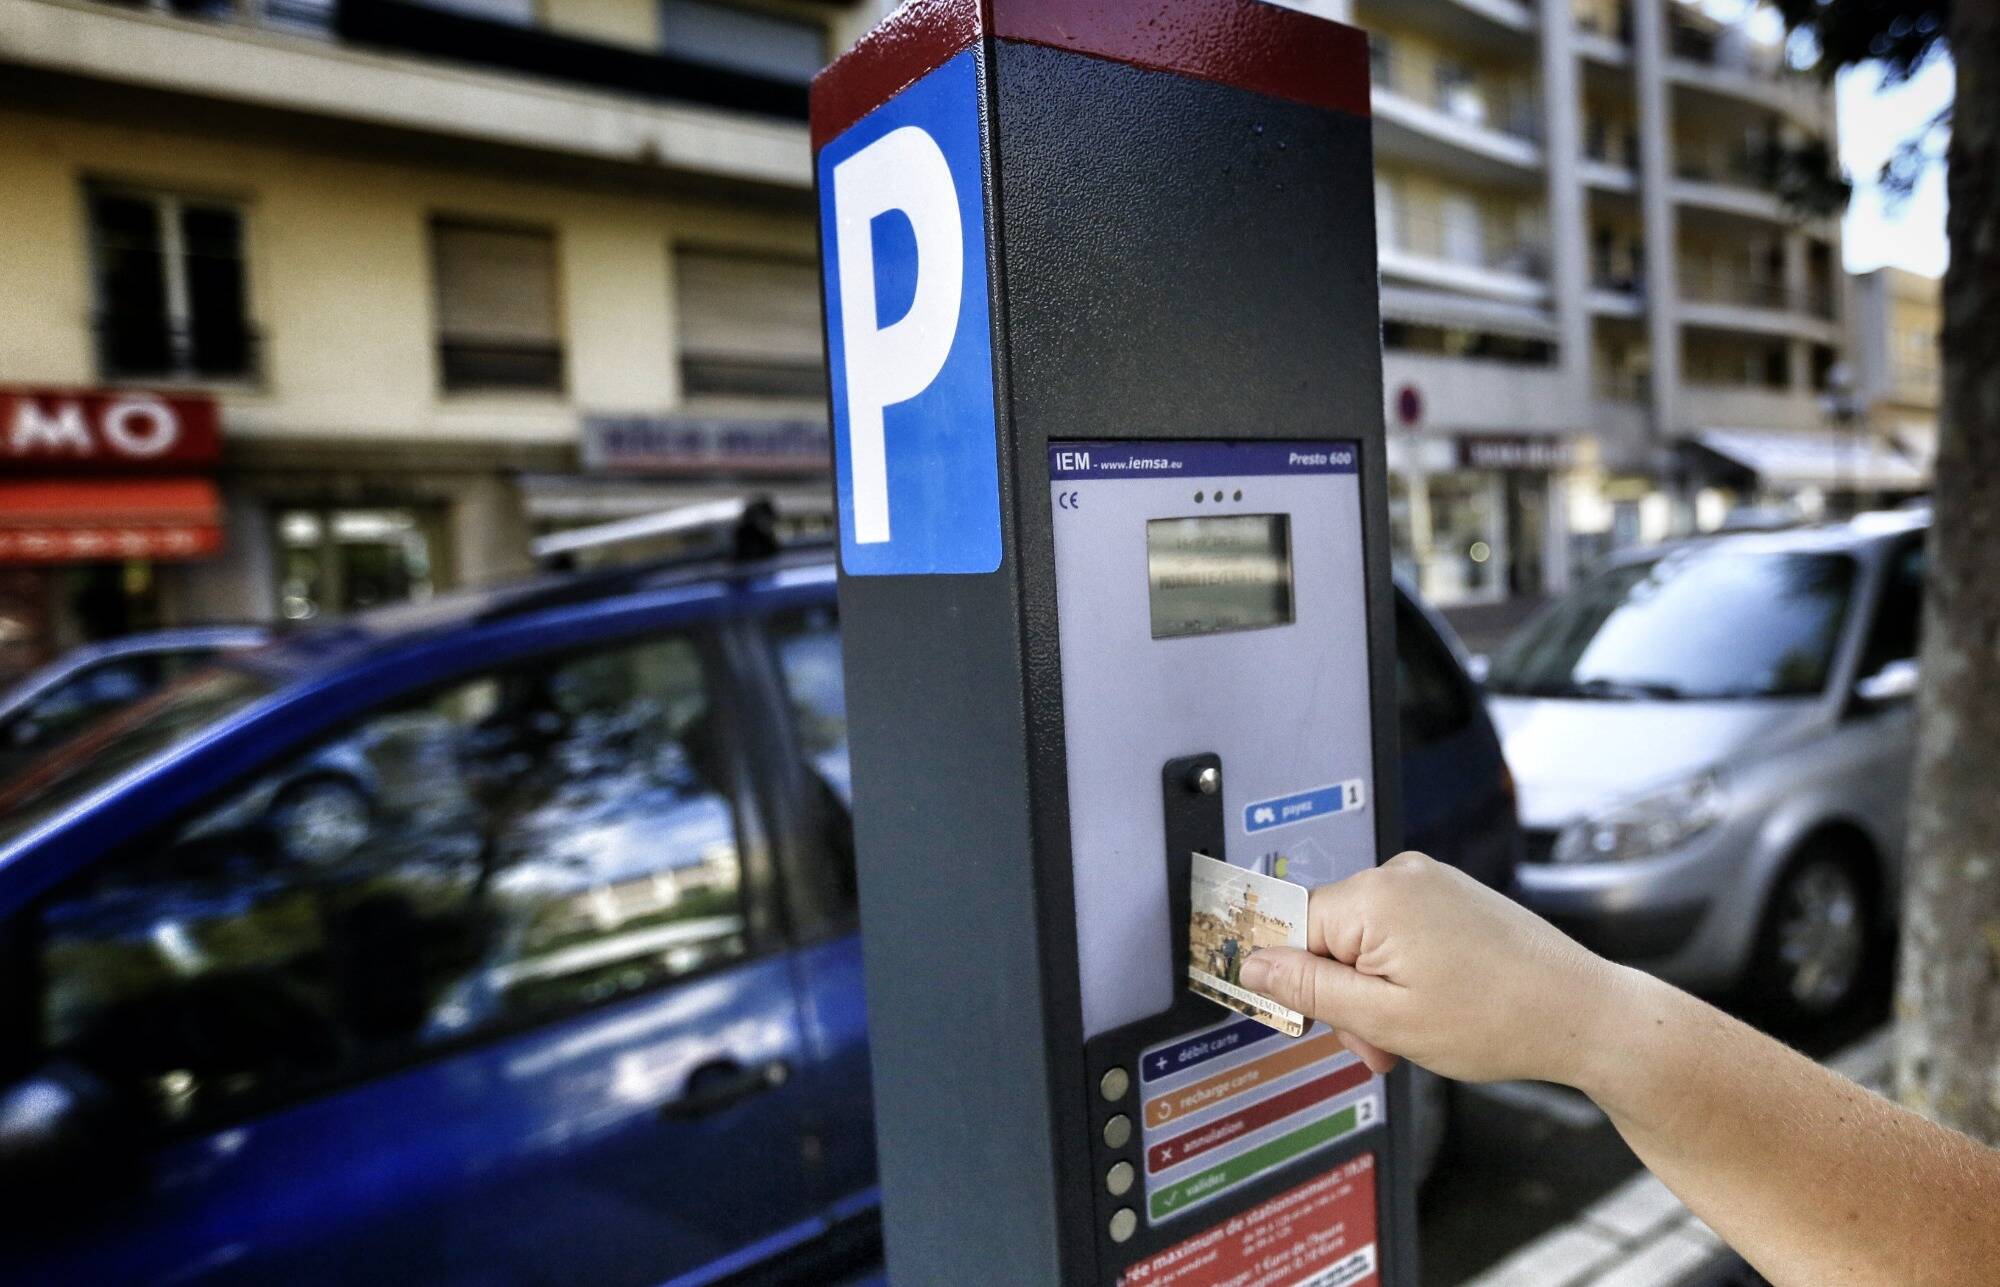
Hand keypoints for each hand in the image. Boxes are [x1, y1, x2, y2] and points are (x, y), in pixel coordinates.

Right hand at [1238, 852, 1625, 1085]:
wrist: (1584, 1014)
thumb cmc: (1502, 1019)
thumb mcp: (1387, 1020)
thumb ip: (1311, 989)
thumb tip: (1253, 964)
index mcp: (1376, 898)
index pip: (1289, 927)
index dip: (1292, 981)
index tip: (1302, 1018)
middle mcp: (1399, 875)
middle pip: (1326, 935)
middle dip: (1341, 994)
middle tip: (1376, 1045)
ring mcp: (1429, 882)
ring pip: (1361, 939)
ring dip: (1372, 990)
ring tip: (1411, 1033)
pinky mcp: (1450, 895)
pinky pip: (1396, 931)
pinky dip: (1400, 972)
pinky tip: (1431, 1007)